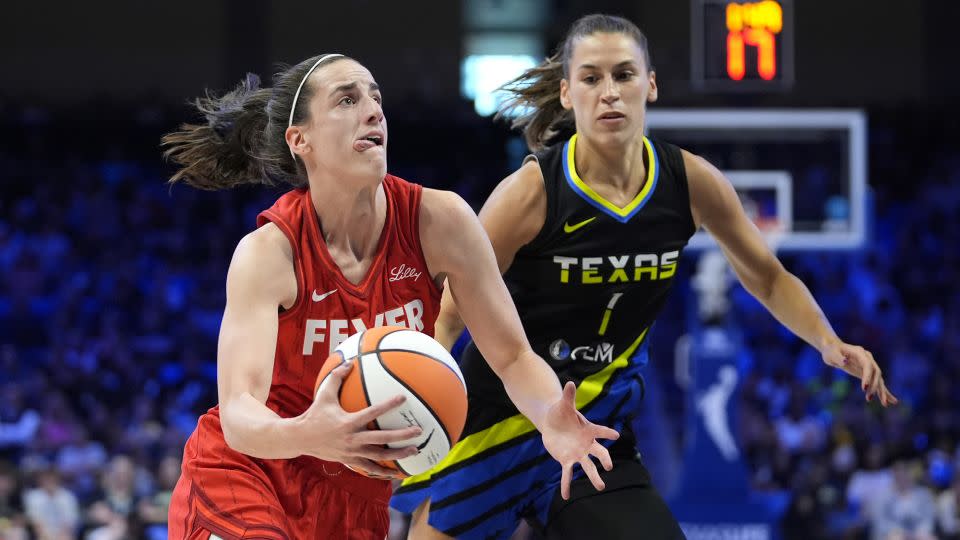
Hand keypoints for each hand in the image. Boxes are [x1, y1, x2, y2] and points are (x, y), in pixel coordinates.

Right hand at [296, 360, 421, 478]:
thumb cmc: (314, 414)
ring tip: (414, 451)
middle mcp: (352, 439)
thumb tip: (349, 361)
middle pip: (381, 439)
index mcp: (348, 422)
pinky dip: (384, 471)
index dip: (388, 405)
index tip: (403, 398)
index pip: (372, 412)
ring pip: (379, 456)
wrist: (301, 439)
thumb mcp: (323, 394)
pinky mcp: (350, 461)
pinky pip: (370, 468)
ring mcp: (352, 452)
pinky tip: (398, 472)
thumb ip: (336, 377)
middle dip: (401, 435)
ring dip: (398, 454)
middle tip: (418, 430)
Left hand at [541, 381, 620, 499]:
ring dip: (594, 477)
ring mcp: (578, 454)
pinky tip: (565, 496)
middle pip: (599, 453)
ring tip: (601, 487)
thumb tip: (569, 383)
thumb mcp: (564, 404)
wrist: (553, 423)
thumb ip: (568, 396)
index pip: (600, 431)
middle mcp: (587, 444)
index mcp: (589, 429)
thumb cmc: (562, 412)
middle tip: (609, 467)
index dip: (607, 432)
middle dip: (604, 460)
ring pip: (588, 467)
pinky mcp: (567, 460)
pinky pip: (568, 474)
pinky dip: (567, 484)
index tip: (616, 435)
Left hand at [822, 341, 897, 405]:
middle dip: (874, 387)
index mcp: (860, 353)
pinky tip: (890, 401)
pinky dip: (883, 392)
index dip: (868, 376)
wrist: (833, 349)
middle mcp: (868, 359)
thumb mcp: (831, 353)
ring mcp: (870, 366)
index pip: (868, 365)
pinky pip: (878, 383)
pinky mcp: (868, 373)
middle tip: (868, 399)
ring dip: (881, 391)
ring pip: (879, 379)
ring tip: (884, 404)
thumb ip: (838, 357)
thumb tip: (844, 362)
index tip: (864, 388)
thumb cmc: (831, 350)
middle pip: (876, 373)